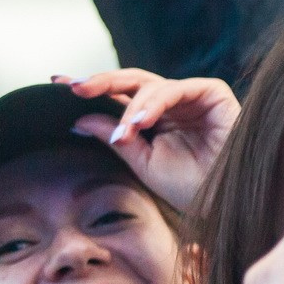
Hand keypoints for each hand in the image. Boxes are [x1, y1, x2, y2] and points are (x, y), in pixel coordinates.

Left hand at [62, 69, 239, 210]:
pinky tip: (140, 121)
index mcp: (154, 118)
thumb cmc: (191, 188)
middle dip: (100, 82)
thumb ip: (116, 138)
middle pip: (129, 81)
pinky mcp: (212, 92)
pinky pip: (176, 89)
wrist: (228, 202)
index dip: (90, 89)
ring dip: (130, 105)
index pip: (117, 96)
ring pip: (149, 84)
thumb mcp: (143, 164)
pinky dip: (155, 103)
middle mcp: (171, 102)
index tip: (56, 85)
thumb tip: (79, 119)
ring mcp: (191, 95)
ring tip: (123, 132)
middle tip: (73, 88)